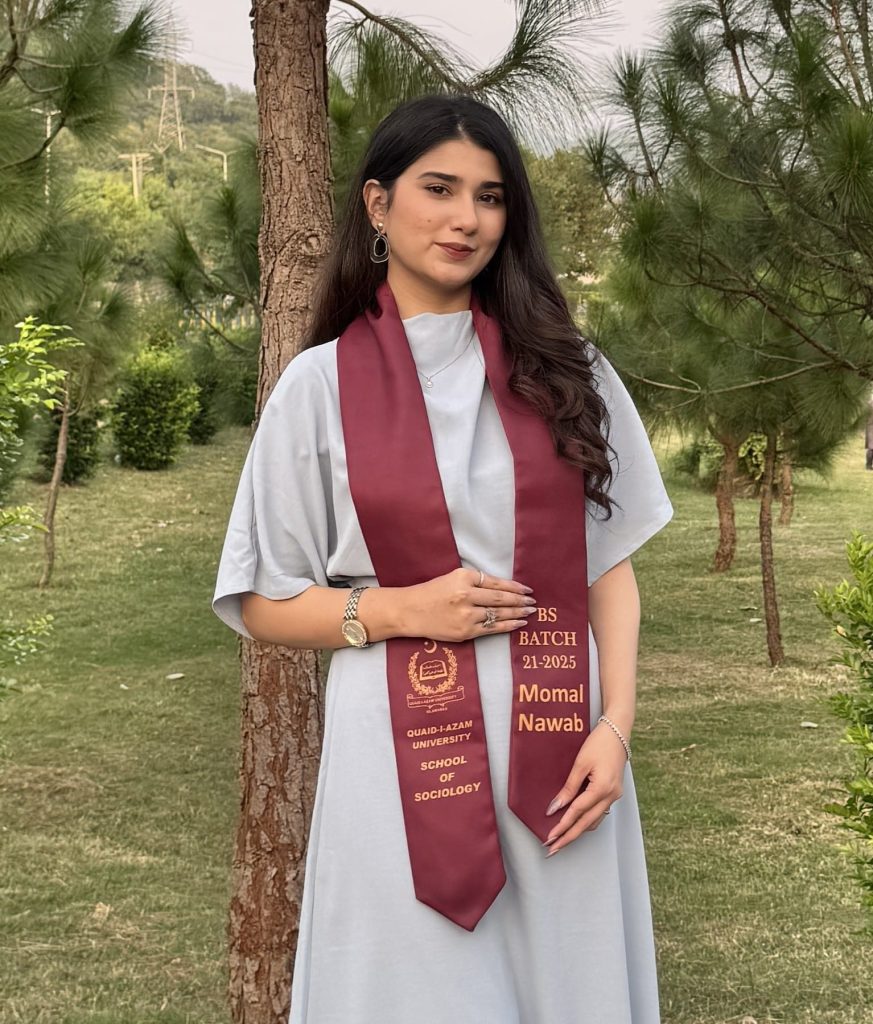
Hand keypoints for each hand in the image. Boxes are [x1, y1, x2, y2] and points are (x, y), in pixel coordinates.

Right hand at [400, 567, 535, 642]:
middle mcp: (466, 595)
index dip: (515, 587)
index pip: (496, 583)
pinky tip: (518, 623)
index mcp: (463, 578)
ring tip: (529, 613)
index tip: (527, 590)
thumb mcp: (453, 578)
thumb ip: (475, 582)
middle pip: (501, 599)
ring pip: (498, 614)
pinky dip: (507, 626)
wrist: (410, 611)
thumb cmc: (432, 593)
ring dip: (518, 613)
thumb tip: (504, 589)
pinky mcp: (465, 632)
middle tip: (533, 602)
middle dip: (520, 601)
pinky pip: (492, 629)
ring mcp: (466, 616)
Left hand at [543, 720, 627, 855]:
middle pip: (587, 823)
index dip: (563, 825)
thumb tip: (556, 807)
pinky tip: (576, 823)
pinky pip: (599, 813)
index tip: (549, 837)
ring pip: (594, 821)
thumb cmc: (598, 743)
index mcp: (602, 788)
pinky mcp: (614, 792)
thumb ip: (568, 787)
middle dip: (569, 837)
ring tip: (561, 840)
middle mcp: (611, 796)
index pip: (578, 812)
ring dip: (578, 831)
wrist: (618, 732)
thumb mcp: (580, 763)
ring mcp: (615, 795)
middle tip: (553, 849)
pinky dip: (586, 821)